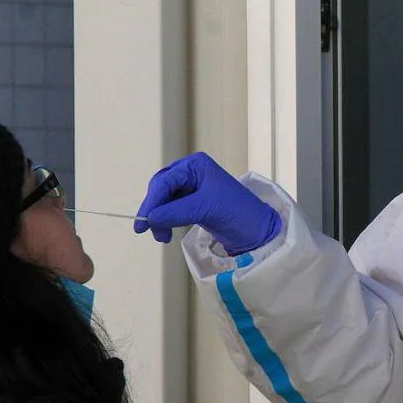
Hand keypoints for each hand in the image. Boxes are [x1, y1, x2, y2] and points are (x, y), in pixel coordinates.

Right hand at [134, 152, 281, 255]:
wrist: (258, 232)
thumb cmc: (239, 213)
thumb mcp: (206, 209)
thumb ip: (175, 212)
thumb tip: (149, 218)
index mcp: (196, 165)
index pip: (165, 180)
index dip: (152, 201)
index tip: (143, 221)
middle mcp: (192, 172)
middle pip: (161, 189)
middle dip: (155, 210)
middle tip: (150, 231)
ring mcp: (193, 188)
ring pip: (164, 201)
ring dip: (159, 218)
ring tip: (162, 237)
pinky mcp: (193, 203)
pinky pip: (171, 209)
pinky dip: (166, 221)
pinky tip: (167, 232)